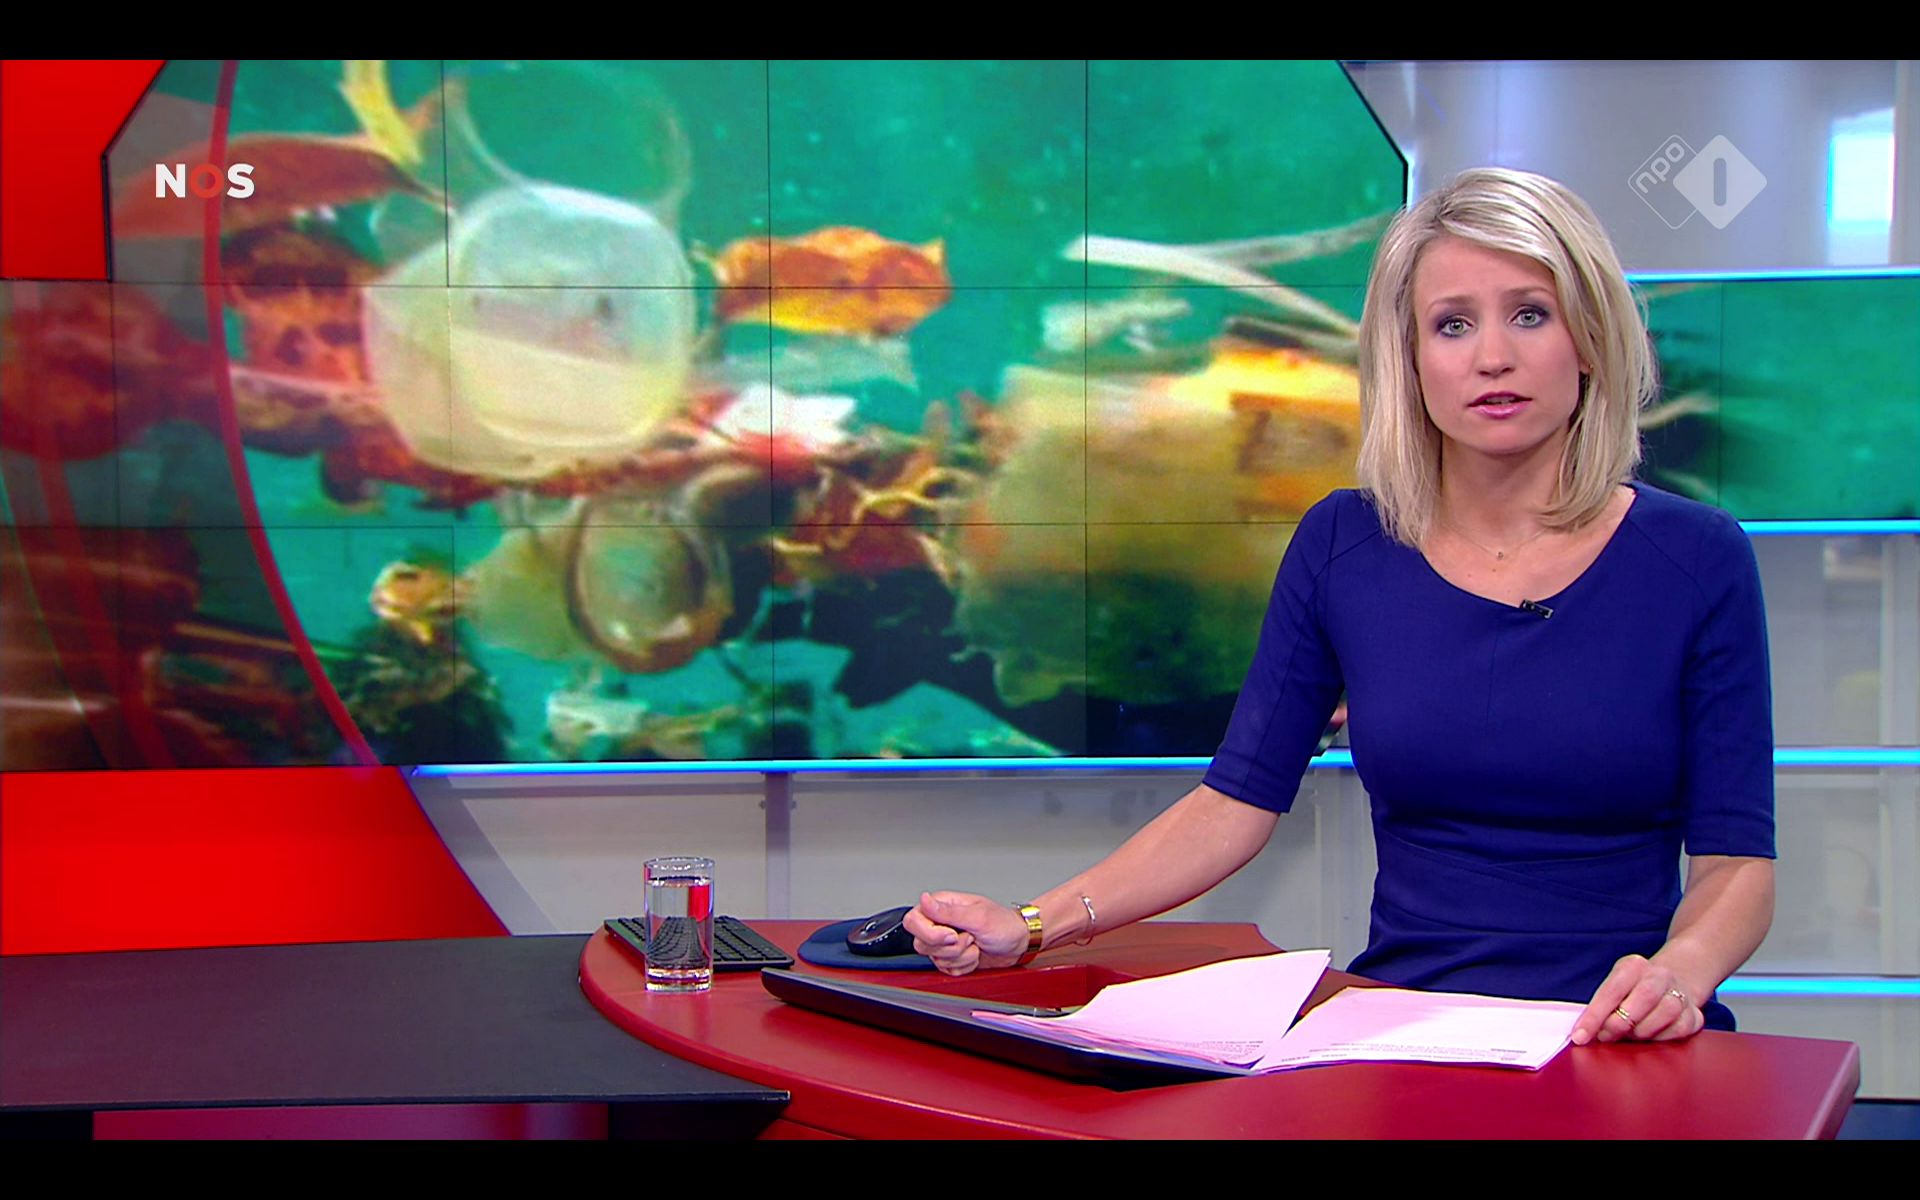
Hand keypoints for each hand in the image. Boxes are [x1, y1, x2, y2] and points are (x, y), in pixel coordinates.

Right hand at [903, 892, 1031, 975]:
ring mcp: (945, 943)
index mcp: (942, 906)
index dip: (929, 933)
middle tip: (970, 938)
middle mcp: (940, 924)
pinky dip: (965, 966)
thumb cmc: (1004, 924)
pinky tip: (976, 954)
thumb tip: (924, 899)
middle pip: (922, 944)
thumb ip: (948, 911)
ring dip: (961, 957)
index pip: (913, 921)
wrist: (1019, 943)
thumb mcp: (978, 916)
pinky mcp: (952, 958)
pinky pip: (947, 970)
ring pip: (935, 960)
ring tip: (976, 944)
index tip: (951, 934)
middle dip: (951, 947)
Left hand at [1572, 954, 1705, 1044]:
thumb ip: (1601, 1008)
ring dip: (1643, 1031)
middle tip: (1606, 1037)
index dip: (1594, 1016)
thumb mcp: (1615, 988)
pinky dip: (1661, 1038)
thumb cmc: (1633, 991)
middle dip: (1620, 1023)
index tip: (1580, 1037)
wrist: (1674, 981)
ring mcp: (1680, 993)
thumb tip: (1584, 1034)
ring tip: (1630, 1035)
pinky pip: (1679, 1030)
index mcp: (1633, 965)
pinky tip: (1651, 1036)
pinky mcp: (1694, 1014)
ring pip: (1666, 1013)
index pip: (1612, 990)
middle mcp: (1660, 975)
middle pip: (1644, 997)